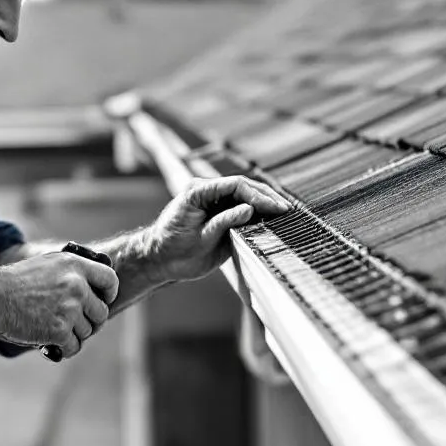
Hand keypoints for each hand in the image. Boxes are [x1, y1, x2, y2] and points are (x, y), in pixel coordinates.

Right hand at [0, 253, 119, 358]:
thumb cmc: (15, 282)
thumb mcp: (48, 265)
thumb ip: (71, 273)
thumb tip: (91, 289)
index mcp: (75, 265)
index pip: (110, 280)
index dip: (109, 293)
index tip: (104, 301)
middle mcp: (77, 286)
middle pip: (101, 312)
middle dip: (91, 321)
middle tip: (76, 325)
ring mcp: (69, 309)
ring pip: (87, 331)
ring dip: (73, 335)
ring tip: (55, 331)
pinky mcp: (60, 330)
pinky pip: (73, 346)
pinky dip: (64, 349)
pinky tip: (52, 344)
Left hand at [145, 176, 290, 283]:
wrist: (159, 260)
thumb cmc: (172, 249)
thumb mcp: (201, 239)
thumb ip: (224, 222)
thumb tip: (249, 209)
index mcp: (198, 191)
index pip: (235, 185)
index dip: (258, 195)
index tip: (274, 207)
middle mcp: (207, 192)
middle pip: (244, 186)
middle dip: (266, 197)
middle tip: (286, 209)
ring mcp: (214, 202)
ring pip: (245, 196)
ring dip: (264, 203)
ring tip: (284, 212)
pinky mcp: (220, 214)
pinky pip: (242, 209)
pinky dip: (257, 213)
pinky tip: (272, 218)